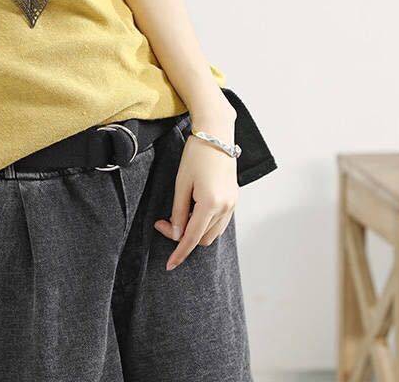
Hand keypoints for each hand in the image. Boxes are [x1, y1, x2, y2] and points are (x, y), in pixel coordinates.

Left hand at [153, 95, 237, 269]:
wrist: (216, 135)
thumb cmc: (196, 155)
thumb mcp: (181, 183)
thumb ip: (179, 211)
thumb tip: (176, 233)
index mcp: (210, 204)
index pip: (192, 238)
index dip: (179, 253)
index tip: (169, 264)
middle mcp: (225, 208)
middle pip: (202, 239)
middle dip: (183, 237)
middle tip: (164, 222)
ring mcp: (232, 204)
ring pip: (212, 232)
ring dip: (195, 230)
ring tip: (179, 212)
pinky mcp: (234, 199)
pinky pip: (219, 222)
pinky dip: (205, 222)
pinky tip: (193, 210)